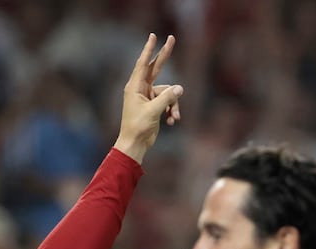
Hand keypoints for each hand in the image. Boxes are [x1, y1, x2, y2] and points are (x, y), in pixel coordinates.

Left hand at [114, 34, 182, 163]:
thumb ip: (167, 98)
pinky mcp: (154, 106)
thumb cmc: (138, 127)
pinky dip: (172, 111)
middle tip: (172, 38)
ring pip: (168, 92)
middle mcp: (140, 89)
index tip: (153, 36)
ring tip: (174, 117)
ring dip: (173, 105)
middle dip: (164, 56)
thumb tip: (180, 88)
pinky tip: (172, 122)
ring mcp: (148, 97)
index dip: (149, 49)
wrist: (135, 144)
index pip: (143, 64)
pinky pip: (168, 102)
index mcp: (135, 87)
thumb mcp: (153, 111)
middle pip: (155, 68)